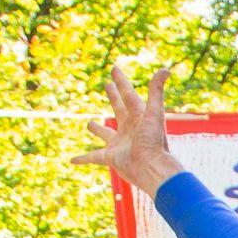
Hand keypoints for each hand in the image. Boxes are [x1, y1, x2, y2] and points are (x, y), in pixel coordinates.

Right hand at [73, 63, 183, 196]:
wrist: (151, 168)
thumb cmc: (154, 141)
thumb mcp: (155, 113)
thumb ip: (156, 91)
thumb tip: (165, 69)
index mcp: (138, 117)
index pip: (128, 94)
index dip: (121, 82)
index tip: (114, 69)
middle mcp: (129, 129)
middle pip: (119, 109)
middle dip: (114, 96)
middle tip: (107, 85)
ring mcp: (119, 143)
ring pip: (105, 133)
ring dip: (97, 129)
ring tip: (89, 124)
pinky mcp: (110, 157)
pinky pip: (93, 157)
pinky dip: (82, 158)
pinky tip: (72, 160)